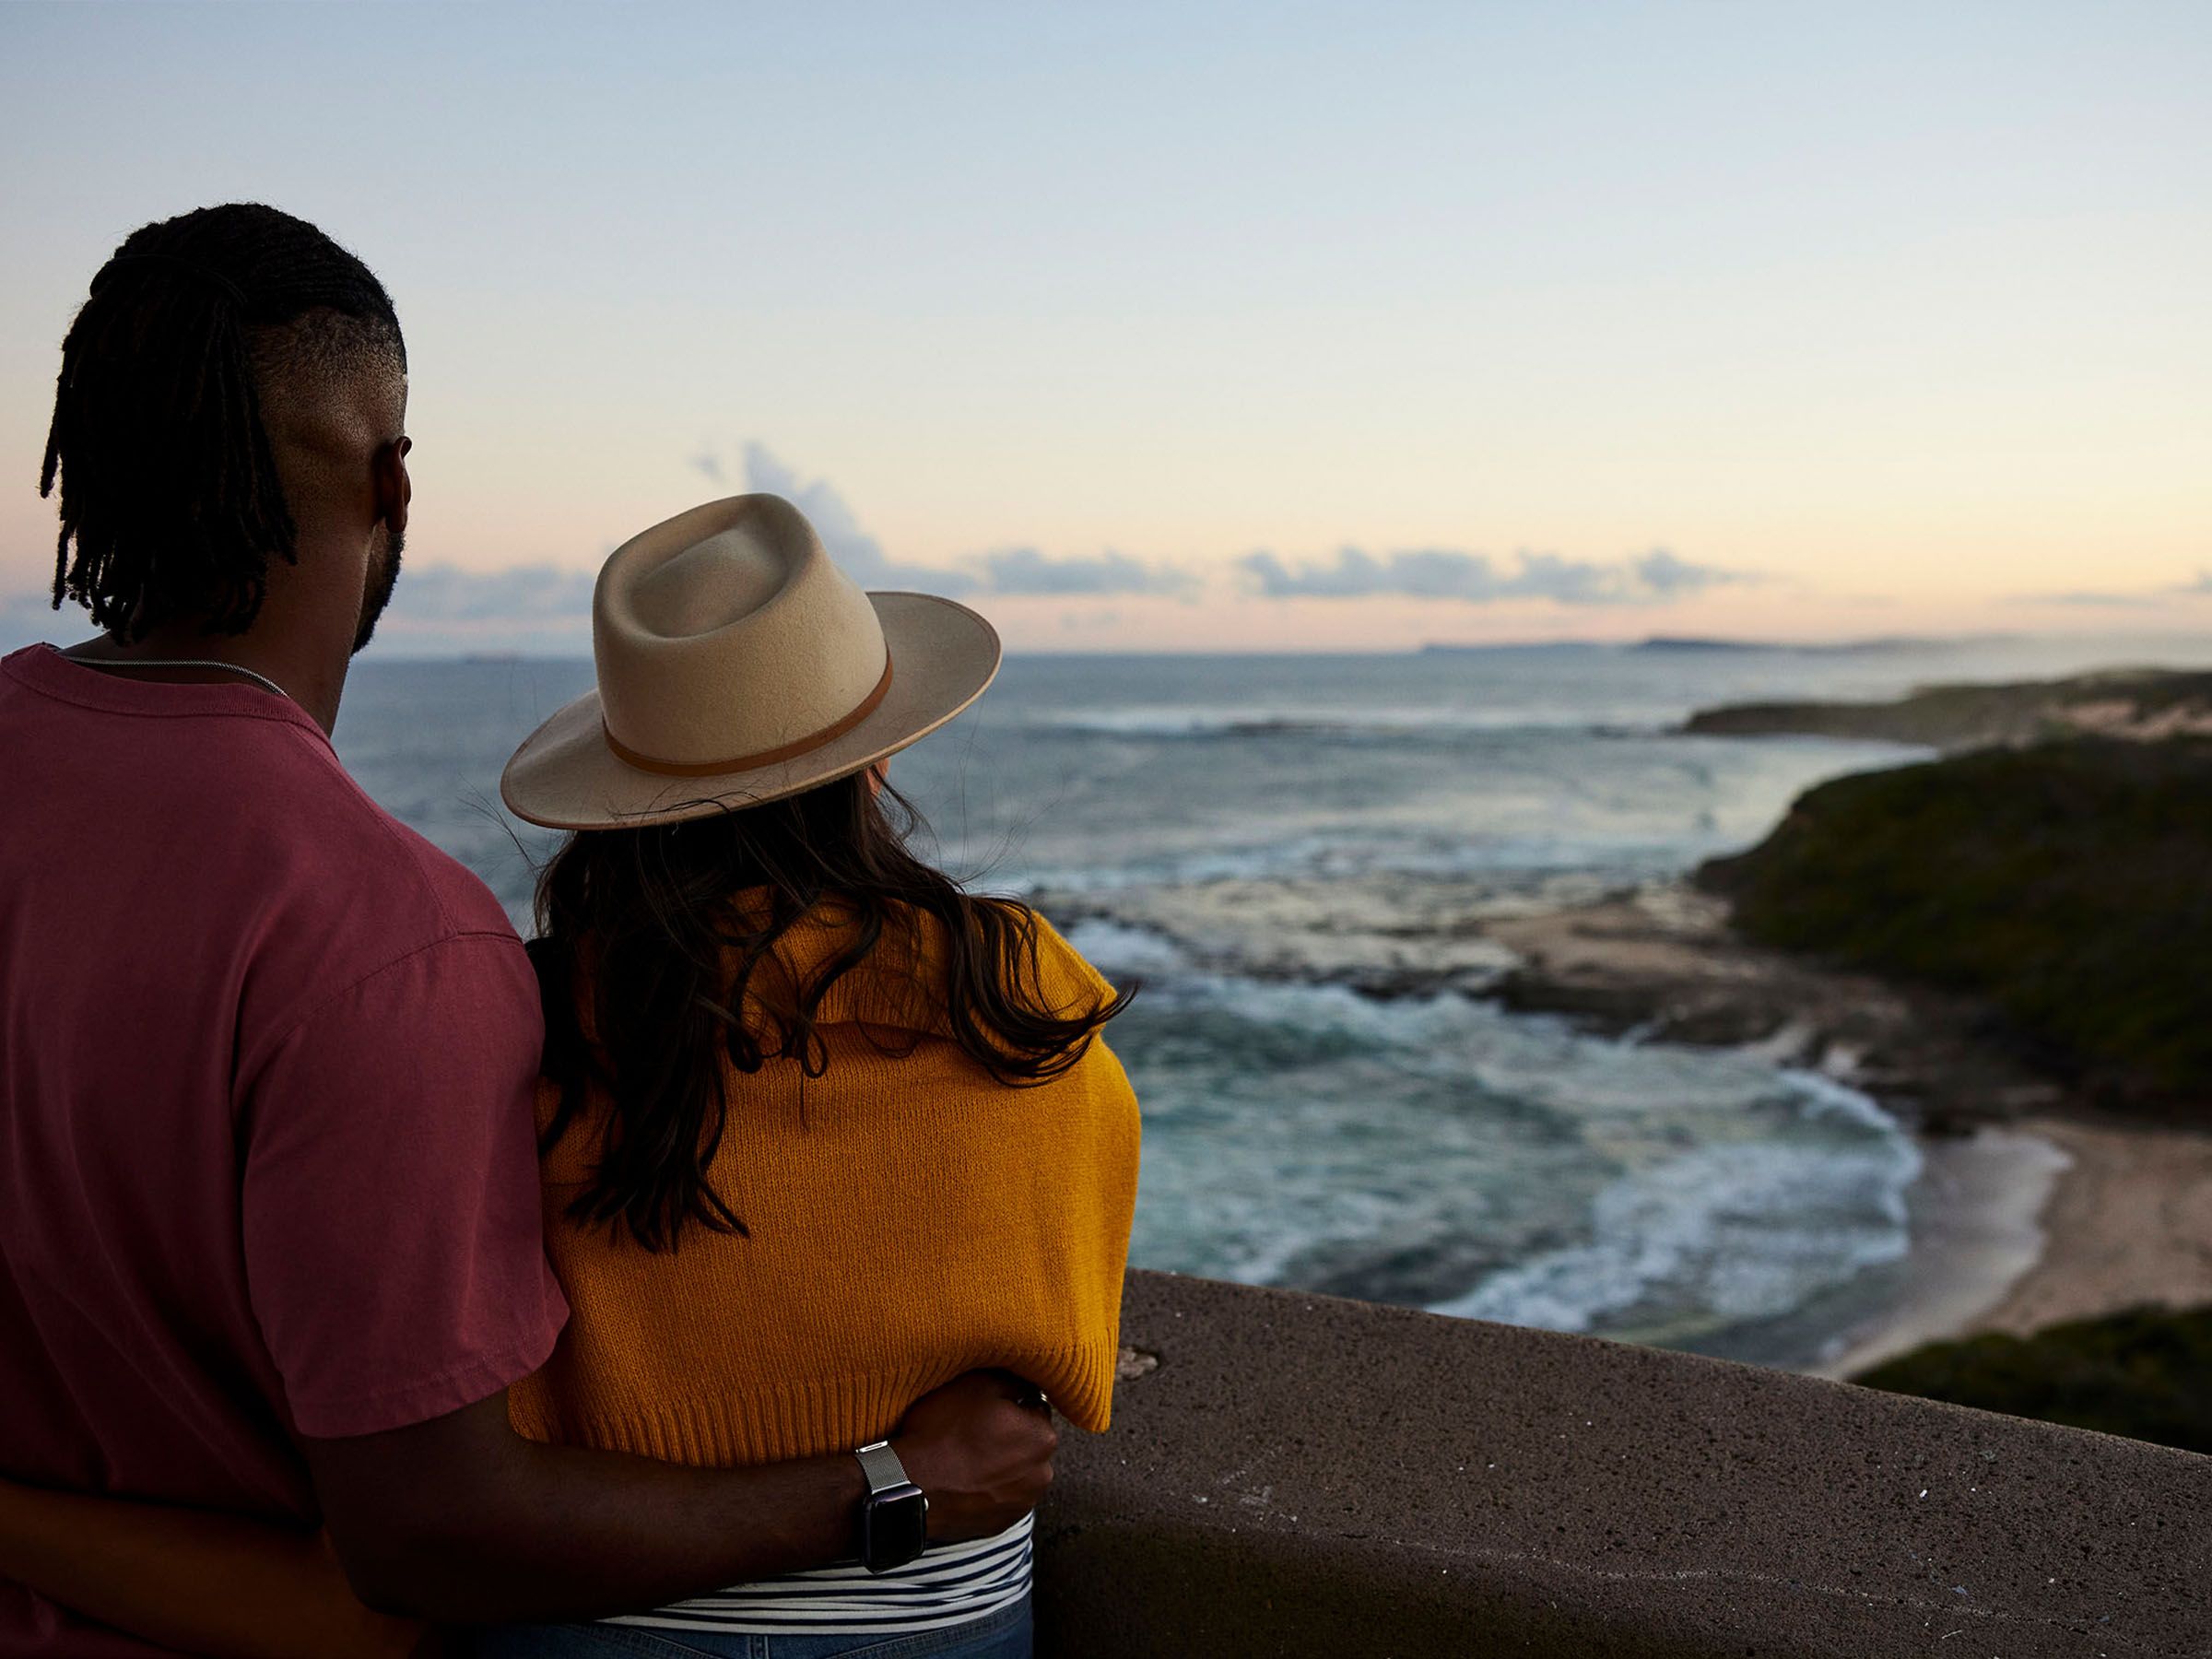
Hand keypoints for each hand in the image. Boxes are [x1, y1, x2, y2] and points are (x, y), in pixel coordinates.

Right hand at [892, 1371, 1056, 1543]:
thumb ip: (1013, 1380)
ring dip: (998, 1464)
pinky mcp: (999, 1524)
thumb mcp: (977, 1385)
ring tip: (965, 1457)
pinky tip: (963, 1479)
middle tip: (973, 1430)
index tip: (986, 1406)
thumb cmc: (943, 1433)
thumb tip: (1024, 1383)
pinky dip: (986, 1489)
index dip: (1008, 1402)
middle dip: (1008, 1435)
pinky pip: (998, 1497)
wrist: (910, 1486)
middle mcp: (1041, 1474)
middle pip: (1027, 1442)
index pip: (1034, 1407)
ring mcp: (1020, 1504)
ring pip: (1014, 1472)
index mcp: (1043, 1437)